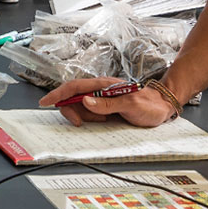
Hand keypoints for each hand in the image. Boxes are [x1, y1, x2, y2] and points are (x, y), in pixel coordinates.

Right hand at [38, 77, 176, 127]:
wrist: (162, 107)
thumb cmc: (149, 104)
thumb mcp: (129, 105)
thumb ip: (107, 104)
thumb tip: (85, 101)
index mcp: (102, 85)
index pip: (74, 87)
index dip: (57, 94)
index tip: (45, 101)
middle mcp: (99, 90)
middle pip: (72, 97)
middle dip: (72, 111)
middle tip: (80, 123)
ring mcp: (101, 99)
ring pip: (80, 107)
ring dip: (85, 117)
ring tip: (103, 120)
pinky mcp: (104, 108)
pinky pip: (89, 113)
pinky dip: (90, 119)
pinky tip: (103, 121)